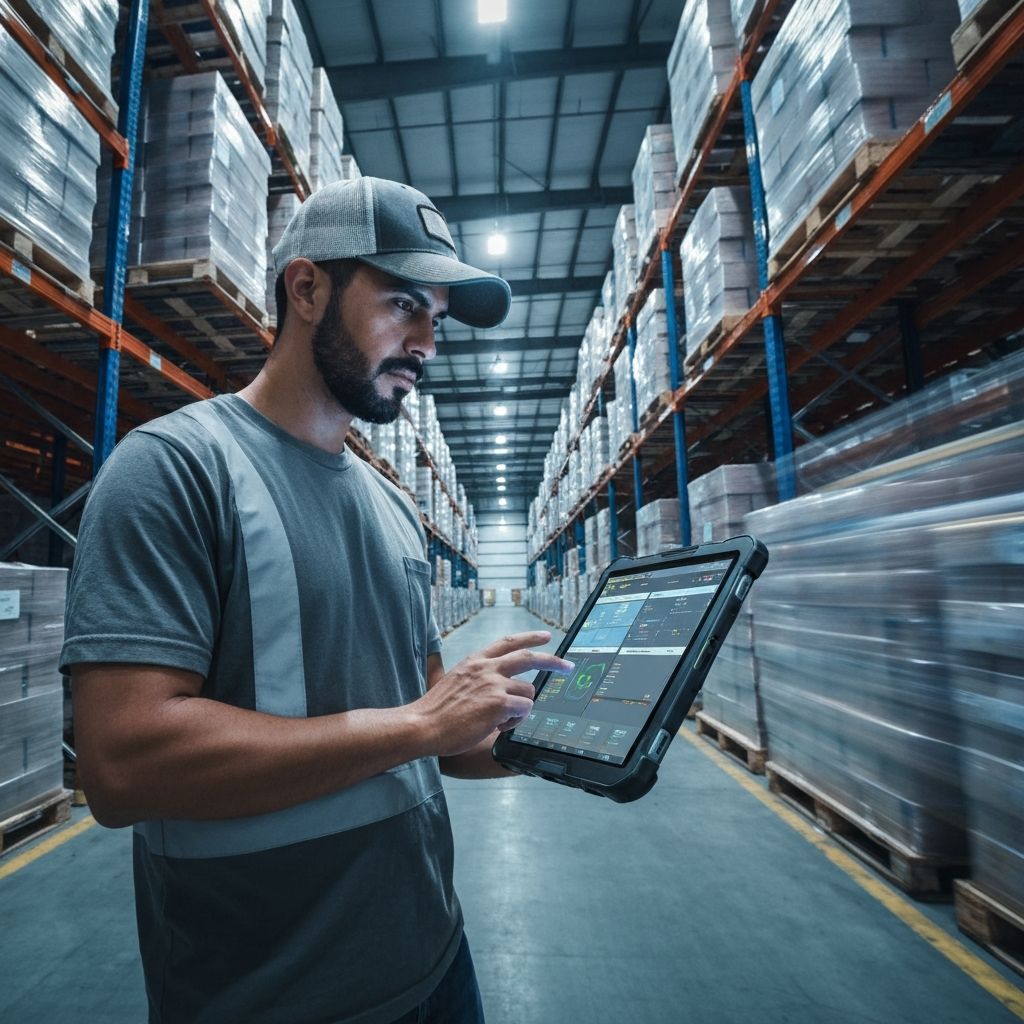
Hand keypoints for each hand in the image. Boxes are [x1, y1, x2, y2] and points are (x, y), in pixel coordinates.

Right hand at [414, 631, 573, 757]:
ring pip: (528, 692)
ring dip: (521, 708)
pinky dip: (516, 720)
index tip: (545, 636)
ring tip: (501, 720)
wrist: (423, 725)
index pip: (508, 642)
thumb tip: (494, 685)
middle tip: (567, 666)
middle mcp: (486, 668)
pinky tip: (498, 727)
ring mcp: (494, 685)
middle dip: (553, 661)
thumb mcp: (453, 680)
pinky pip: (524, 710)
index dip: (529, 638)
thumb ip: (475, 677)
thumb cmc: (436, 711)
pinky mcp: (499, 704)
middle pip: (528, 658)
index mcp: (475, 661)